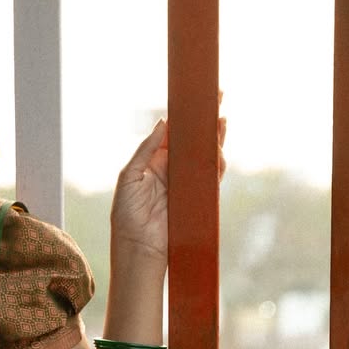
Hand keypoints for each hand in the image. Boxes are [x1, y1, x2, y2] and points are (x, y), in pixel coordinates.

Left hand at [111, 95, 227, 263]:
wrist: (139, 250)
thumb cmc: (127, 216)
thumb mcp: (129, 177)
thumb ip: (146, 150)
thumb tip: (163, 123)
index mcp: (153, 162)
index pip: (172, 133)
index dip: (183, 115)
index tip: (194, 98)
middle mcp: (172, 170)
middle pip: (192, 140)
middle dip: (205, 121)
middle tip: (218, 98)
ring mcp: (186, 184)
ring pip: (204, 156)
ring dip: (214, 140)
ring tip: (221, 123)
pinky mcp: (197, 199)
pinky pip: (211, 178)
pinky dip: (218, 164)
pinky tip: (220, 150)